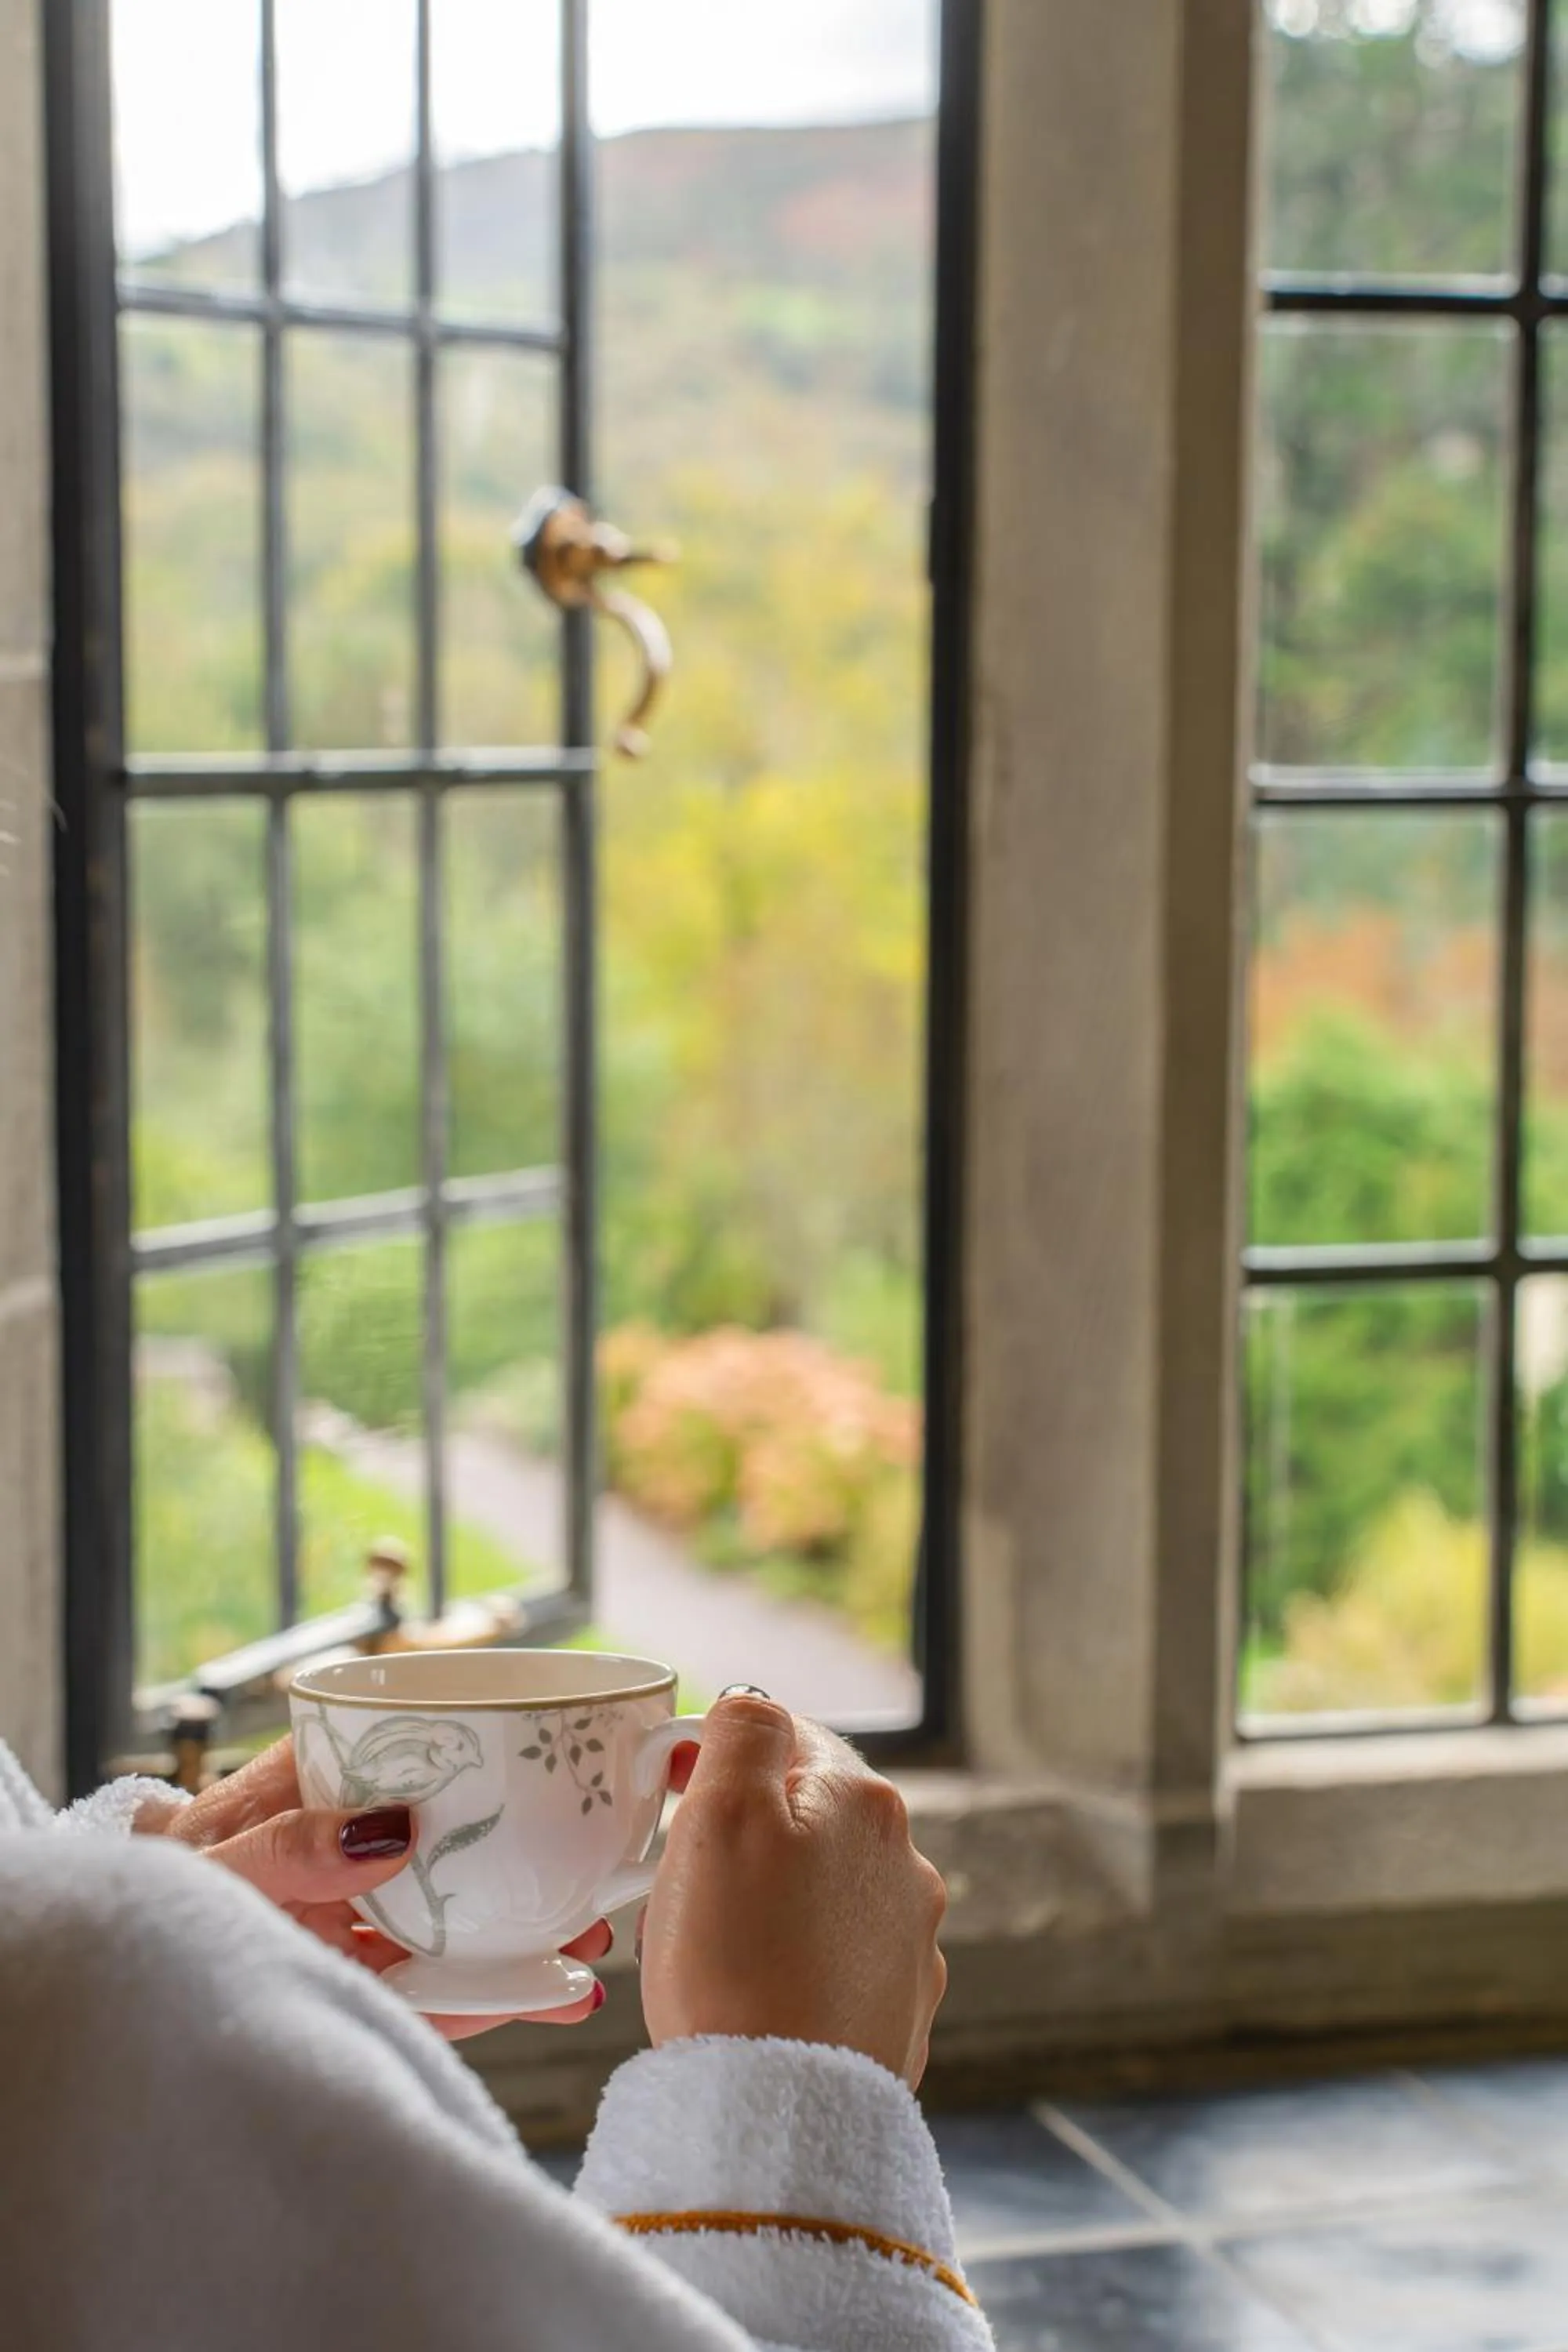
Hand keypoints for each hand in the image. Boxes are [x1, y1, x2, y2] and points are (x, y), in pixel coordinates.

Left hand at [140, 1739, 609, 2040]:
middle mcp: (350, 1852)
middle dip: (539, 1860)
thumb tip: (396, 1830)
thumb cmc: (154, 1897)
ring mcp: (356, 1923)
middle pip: (463, 1844)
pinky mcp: (357, 1987)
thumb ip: (290, 1846)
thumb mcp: (212, 1861)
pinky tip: (540, 1999)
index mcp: (320, 1787)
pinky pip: (433, 1995)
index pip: (419, 1747)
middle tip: (602, 1877)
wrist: (111, 1984)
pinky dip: (489, 1999)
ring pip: (461, 1921)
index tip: (567, 1767)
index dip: (498, 1752)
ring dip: (529, 1934)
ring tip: (591, 1946)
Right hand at [638, 1694, 947, 2087]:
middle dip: (743, 1842)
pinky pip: (833, 1963)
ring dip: (770, 1905)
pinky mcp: (899, 2011)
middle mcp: (905, 1864)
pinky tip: (756, 2001)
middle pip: (803, 1818)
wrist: (780, 2112)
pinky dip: (794, 1968)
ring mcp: (911, 1942)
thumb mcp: (720, 1814)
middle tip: (687, 1893)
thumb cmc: (737, 1962)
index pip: (782, 1740)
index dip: (718, 1767)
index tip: (675, 1811)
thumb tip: (755, 1702)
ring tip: (715, 1956)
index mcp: (864, 1801)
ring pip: (819, 1892)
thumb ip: (742, 1732)